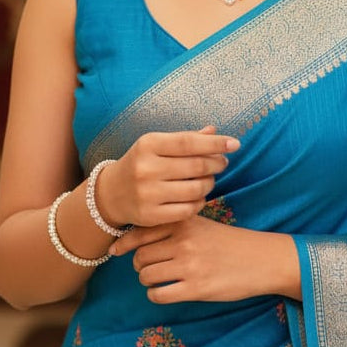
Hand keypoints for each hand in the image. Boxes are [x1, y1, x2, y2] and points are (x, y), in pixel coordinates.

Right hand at [96, 126, 238, 228]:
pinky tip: (198, 196)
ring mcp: (147, 194)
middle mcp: (145, 168)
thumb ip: (186, 139)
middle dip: (216, 164)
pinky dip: (199, 202)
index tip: (235, 144)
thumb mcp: (158, 146)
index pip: (188, 142)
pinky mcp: (150, 215)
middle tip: (222, 163)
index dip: (215, 143)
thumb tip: (214, 130)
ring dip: (209, 184)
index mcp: (148, 145)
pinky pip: (188, 210)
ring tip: (209, 179)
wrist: (111, 193)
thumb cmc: (142, 164)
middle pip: (196, 166)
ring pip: (195, 189)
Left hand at [112, 216, 301, 303]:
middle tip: (150, 268)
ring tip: (160, 280)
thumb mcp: (201, 224)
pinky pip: (159, 294)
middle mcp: (183, 241)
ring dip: (148, 281)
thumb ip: (173, 227)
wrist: (261, 260)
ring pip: (146, 276)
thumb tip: (134, 239)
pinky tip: (167, 291)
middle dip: (139, 265)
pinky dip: (157, 295)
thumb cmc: (228, 242)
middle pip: (139, 257)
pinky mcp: (196, 288)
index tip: (116, 251)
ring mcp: (189, 265)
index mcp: (183, 222)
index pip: (139, 232)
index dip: (123, 244)